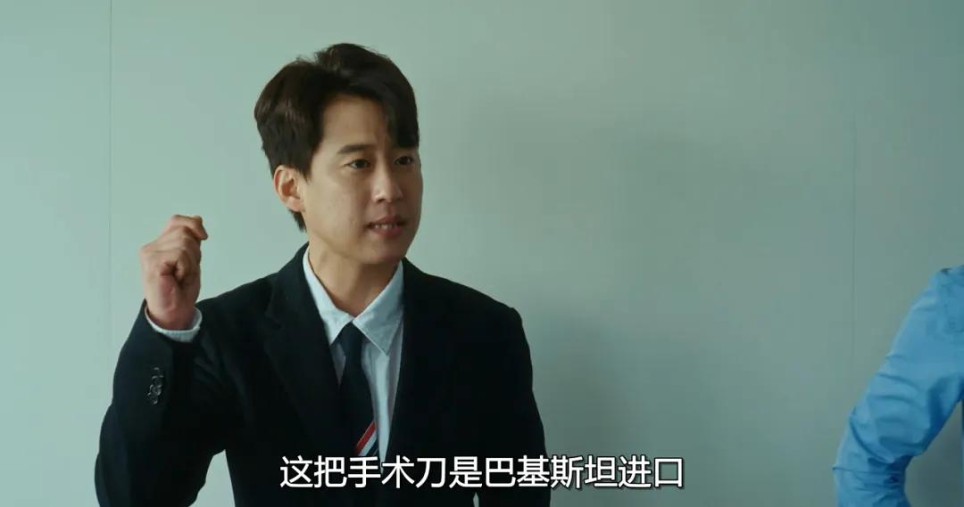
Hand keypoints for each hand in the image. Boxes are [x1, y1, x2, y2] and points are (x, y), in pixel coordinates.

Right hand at [140, 215, 207, 329]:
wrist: (174, 313)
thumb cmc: (180, 290)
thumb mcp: (191, 260)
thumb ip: (192, 240)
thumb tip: (197, 218)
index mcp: (159, 245)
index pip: (176, 221)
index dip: (193, 225)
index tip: (204, 237)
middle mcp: (151, 248)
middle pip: (184, 232)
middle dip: (194, 253)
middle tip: (186, 271)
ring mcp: (150, 255)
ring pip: (184, 243)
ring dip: (190, 263)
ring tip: (181, 276)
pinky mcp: (153, 263)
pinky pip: (180, 255)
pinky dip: (186, 268)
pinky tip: (177, 279)